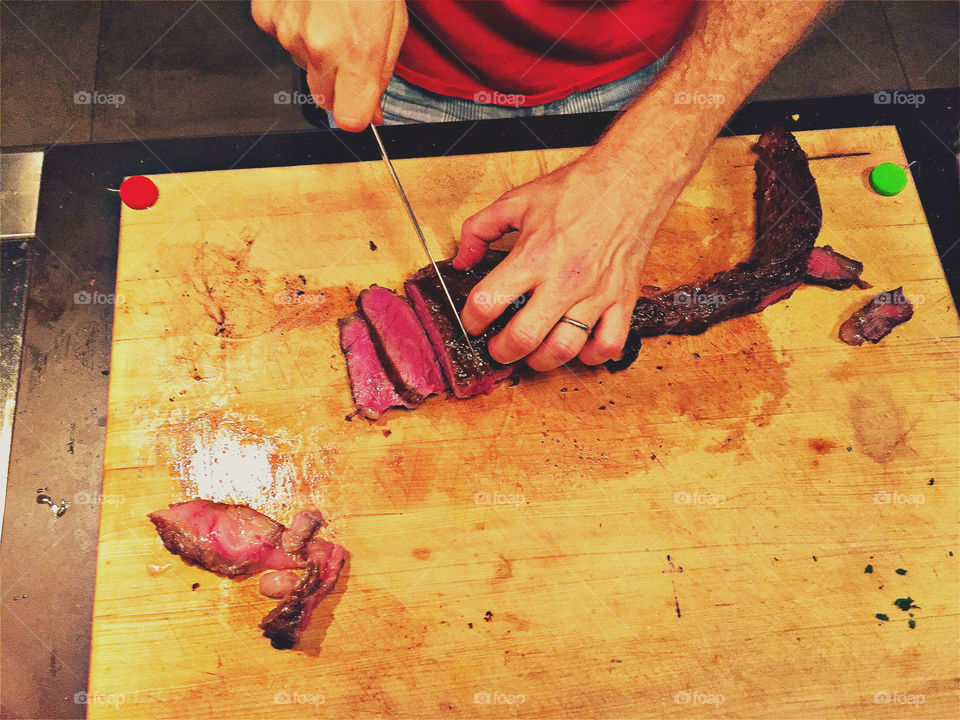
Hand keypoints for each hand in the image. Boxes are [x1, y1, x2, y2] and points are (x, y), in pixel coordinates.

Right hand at [251, 0, 406, 130]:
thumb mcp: (393, 26)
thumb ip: (381, 75)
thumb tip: (371, 111)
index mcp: (358, 53)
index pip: (350, 118)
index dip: (357, 113)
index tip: (362, 104)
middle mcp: (319, 48)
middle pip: (323, 97)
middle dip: (338, 82)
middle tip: (350, 47)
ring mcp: (288, 31)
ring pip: (302, 63)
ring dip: (316, 47)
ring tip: (330, 10)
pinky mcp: (266, 14)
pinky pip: (281, 35)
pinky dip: (294, 24)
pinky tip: (309, 1)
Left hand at [455, 150, 673, 370]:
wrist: (630, 181)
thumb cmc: (577, 190)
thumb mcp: (517, 200)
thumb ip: (480, 229)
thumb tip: (462, 259)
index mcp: (534, 255)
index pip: (488, 302)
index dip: (471, 319)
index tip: (473, 320)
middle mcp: (564, 279)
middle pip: (523, 338)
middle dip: (500, 351)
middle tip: (497, 347)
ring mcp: (596, 294)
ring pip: (563, 349)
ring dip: (540, 360)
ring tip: (532, 352)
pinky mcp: (622, 300)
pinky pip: (607, 346)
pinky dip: (590, 355)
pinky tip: (577, 345)